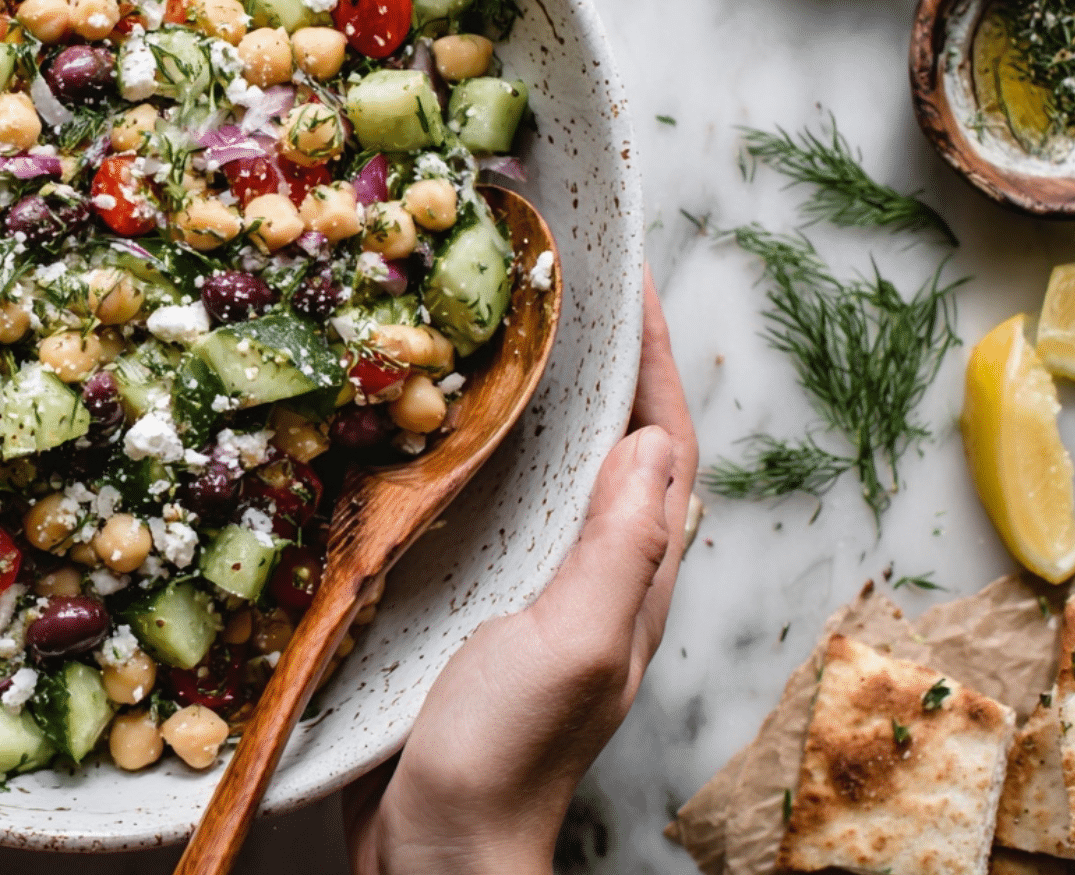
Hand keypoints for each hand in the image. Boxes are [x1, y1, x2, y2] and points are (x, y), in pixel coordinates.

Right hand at [344, 267, 697, 874]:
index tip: (623, 278)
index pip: (661, 448)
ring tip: (498, 332)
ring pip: (552, 475)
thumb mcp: (571, 642)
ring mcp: (533, 595)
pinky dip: (480, 455)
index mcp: (630, 581)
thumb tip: (651, 440)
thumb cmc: (503, 753)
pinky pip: (491, 510)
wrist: (435, 849)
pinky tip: (435, 433)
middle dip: (601, 363)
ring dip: (541, 400)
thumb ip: (616, 547)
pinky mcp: (472, 609)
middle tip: (556, 285)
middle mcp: (593, 579)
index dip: (652, 361)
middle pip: (615, 449)